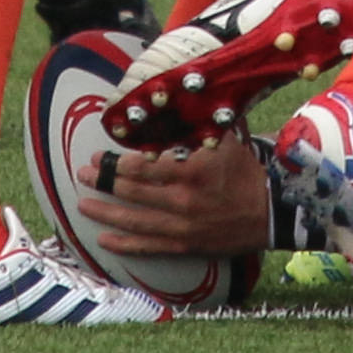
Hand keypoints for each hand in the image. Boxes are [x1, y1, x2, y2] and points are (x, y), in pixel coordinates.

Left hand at [76, 135, 271, 256]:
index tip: (100, 156)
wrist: (269, 211)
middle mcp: (183, 199)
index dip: (116, 162)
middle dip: (103, 181)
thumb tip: (167, 106)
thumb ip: (194, 127)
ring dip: (105, 211)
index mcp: (191, 170)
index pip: (143, 166)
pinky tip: (103, 240)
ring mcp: (181, 226)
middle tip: (83, 174)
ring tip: (83, 203)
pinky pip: (147, 247)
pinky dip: (123, 245)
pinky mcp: (184, 245)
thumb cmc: (243, 170)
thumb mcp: (223, 140)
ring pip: (133, 220)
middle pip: (132, 191)